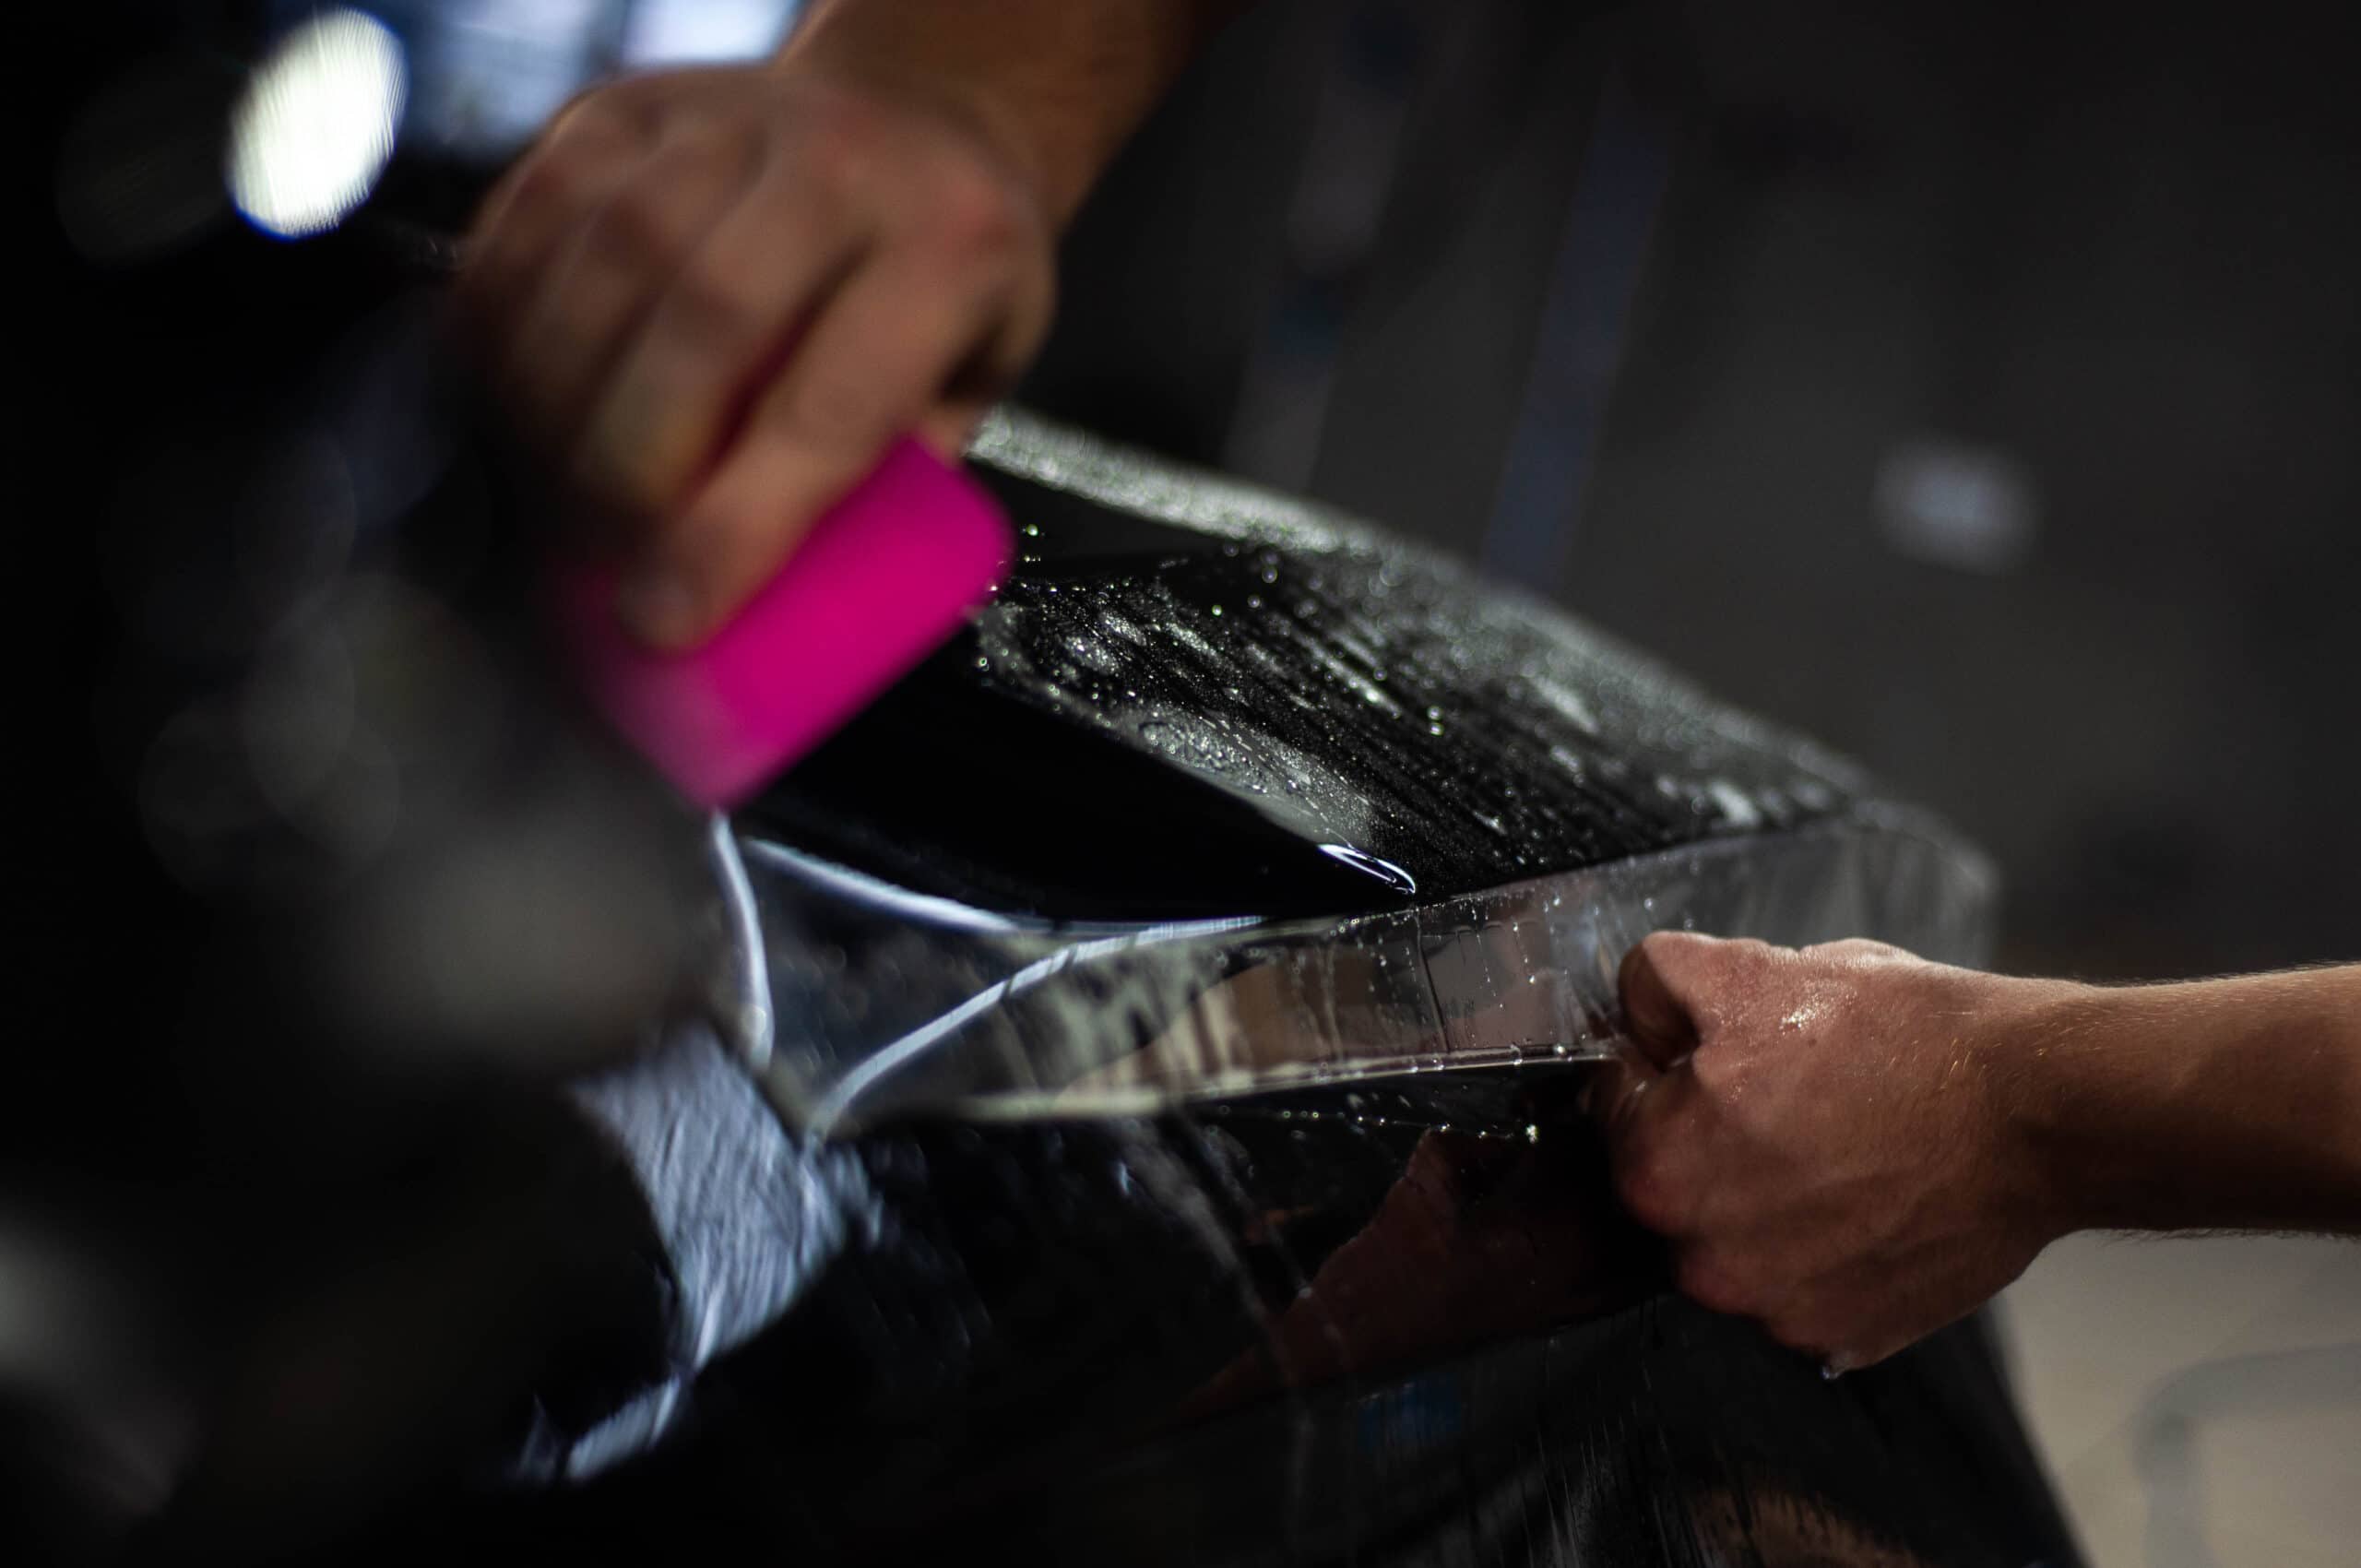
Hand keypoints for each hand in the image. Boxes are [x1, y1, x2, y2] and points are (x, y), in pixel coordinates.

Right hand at [458, 57, 1054, 646]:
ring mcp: (723, 120)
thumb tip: (761, 610)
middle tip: (604, 558)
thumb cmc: (943, 277)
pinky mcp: (625, 106)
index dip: (733, 527)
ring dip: (552, 405)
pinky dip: (499, 321)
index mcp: (947, 250)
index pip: (827, 406)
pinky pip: (529, 215)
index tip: (665, 618)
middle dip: (628, 470)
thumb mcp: (971, 386)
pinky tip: (508, 396)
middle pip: (701, 323)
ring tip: (554, 493)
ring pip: (603, 262)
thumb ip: (887, 486)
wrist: (917, 118)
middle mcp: (838, 166)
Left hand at [1596, 933, 2069, 1369]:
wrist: (2036, 1110)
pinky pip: (1801, 1284)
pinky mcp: (1842, 1335)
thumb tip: (1631, 1008)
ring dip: (1767, 1196)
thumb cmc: (1904, 1040)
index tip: (1722, 1055)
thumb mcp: (1755, 969)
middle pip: (1674, 1180)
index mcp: (1657, 1170)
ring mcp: (1773, 1308)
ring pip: (1736, 1236)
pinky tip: (1871, 1195)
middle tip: (1793, 1092)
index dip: (1665, 1064)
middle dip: (1713, 1134)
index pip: (1616, 1105)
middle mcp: (1700, 1259)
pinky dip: (1824, 1246)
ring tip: (1842, 1142)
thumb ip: (1658, 984)